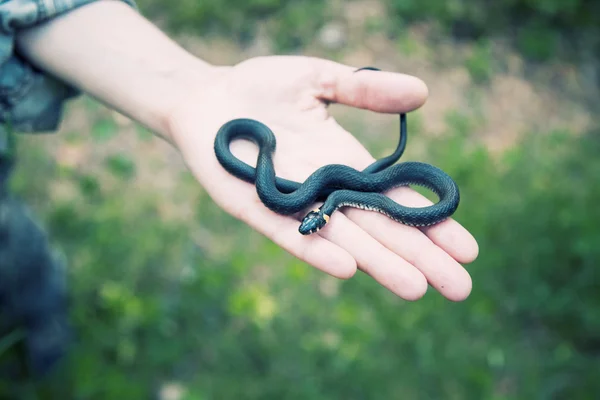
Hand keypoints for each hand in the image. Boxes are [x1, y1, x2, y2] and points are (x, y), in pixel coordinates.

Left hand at [168, 56, 477, 300]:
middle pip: (381, 230)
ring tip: (416, 289)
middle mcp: (329, 192)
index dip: (432, 224)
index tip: (468, 248)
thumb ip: (366, 90)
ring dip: (378, 264)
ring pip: (344, 241)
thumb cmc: (261, 88)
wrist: (207, 98)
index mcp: (348, 166)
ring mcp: (296, 205)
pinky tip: (348, 269)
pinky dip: (317, 252)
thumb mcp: (320, 79)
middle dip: (420, 258)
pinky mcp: (259, 210)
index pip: (398, 201)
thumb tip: (423, 91)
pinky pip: (292, 236)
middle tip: (460, 289)